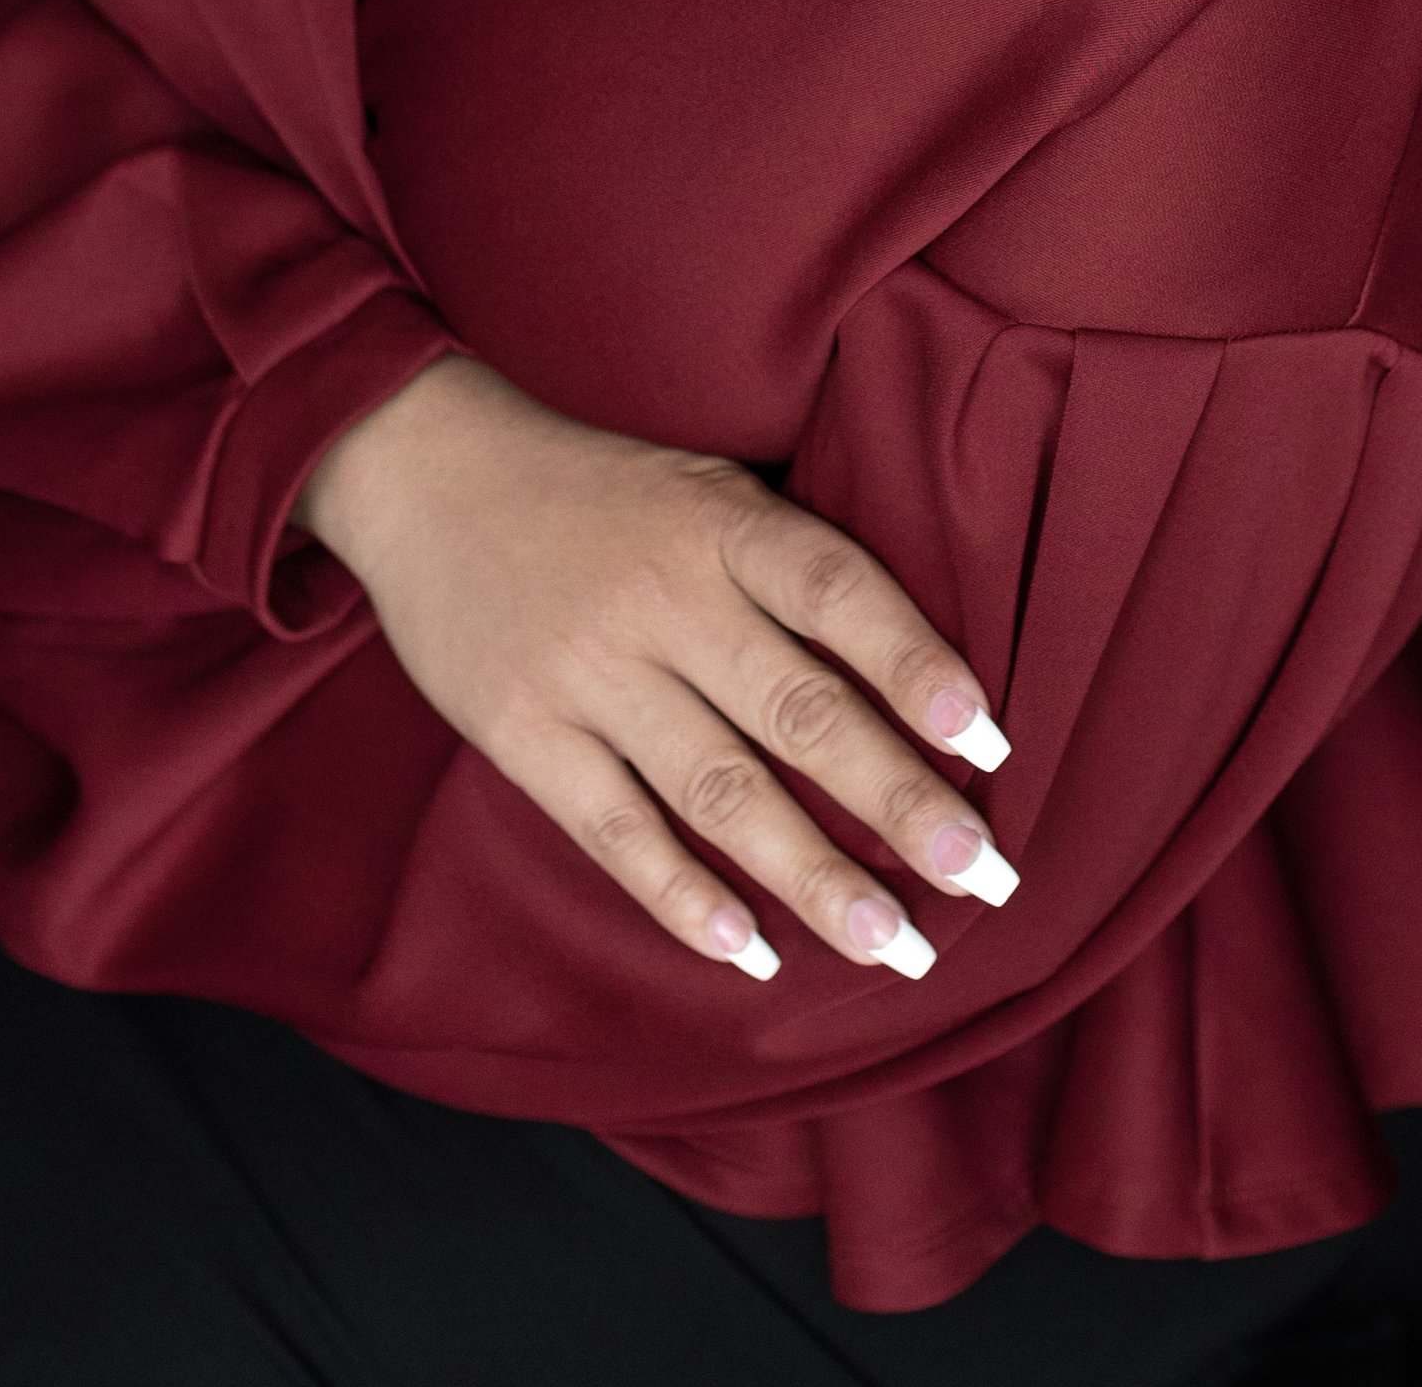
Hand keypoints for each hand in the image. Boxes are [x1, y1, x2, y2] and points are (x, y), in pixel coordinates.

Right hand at [292, 355, 1016, 984]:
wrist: (428, 471)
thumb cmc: (599, 490)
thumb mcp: (702, 486)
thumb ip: (787, 561)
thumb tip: (916, 666)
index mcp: (721, 524)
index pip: (837, 591)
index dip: (917, 664)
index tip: (992, 742)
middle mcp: (665, 598)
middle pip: (798, 710)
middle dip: (897, 801)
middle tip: (982, 877)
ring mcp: (591, 670)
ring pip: (720, 790)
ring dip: (812, 877)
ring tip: (892, 942)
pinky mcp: (525, 733)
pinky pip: (616, 830)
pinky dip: (683, 897)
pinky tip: (751, 951)